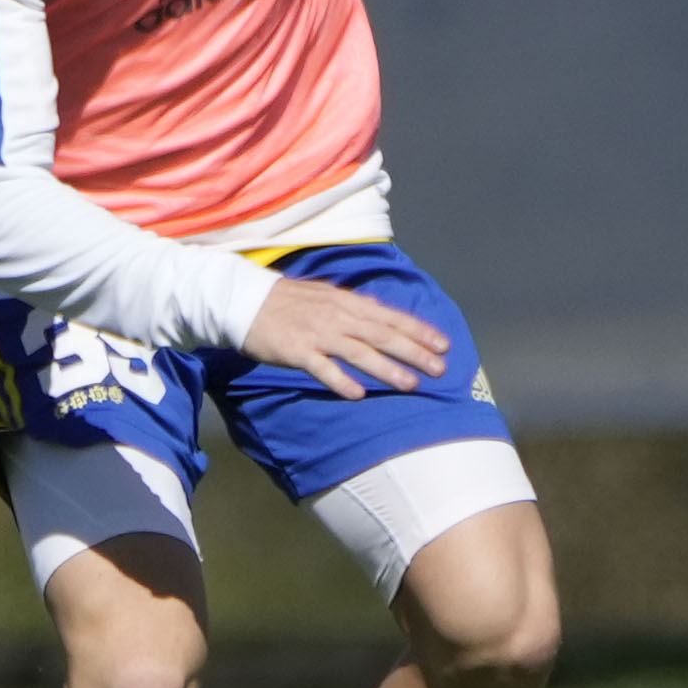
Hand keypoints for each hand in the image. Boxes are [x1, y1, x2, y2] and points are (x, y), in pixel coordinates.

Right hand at [242, 277, 450, 401]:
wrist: (244, 300)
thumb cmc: (288, 299)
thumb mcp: (326, 294)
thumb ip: (355, 305)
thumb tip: (382, 311)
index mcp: (347, 302)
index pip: (391, 316)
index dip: (419, 330)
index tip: (444, 345)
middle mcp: (337, 316)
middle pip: (382, 335)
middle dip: (414, 352)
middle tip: (440, 370)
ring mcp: (317, 334)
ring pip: (359, 352)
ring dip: (386, 369)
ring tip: (411, 385)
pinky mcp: (297, 351)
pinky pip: (322, 368)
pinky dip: (340, 380)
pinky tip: (358, 393)